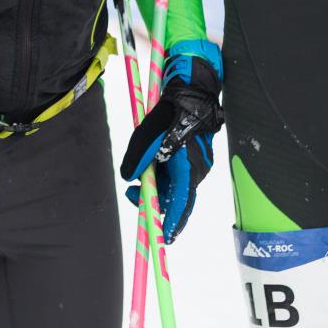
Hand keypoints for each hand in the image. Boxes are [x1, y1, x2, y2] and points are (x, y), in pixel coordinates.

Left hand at [120, 41, 223, 243]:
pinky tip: (151, 171)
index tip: (162, 238)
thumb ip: (139, 157)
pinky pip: (177, 174)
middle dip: (157, 204)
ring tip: (138, 186)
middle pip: (177, 197)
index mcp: (188, 167)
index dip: (170, 222)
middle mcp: (196, 169)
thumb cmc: (172, 109)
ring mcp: (196, 163)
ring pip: (175, 185)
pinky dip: (163, 177)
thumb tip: (130, 179)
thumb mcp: (148, 133)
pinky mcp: (192, 155)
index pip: (180, 203)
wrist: (193, 88)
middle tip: (136, 202)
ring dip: (157, 188)